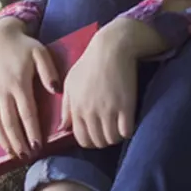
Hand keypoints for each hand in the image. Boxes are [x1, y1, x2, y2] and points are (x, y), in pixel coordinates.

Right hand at [0, 18, 59, 159]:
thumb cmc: (23, 46)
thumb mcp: (40, 52)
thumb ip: (49, 71)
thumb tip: (55, 90)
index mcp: (19, 84)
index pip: (27, 113)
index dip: (32, 131)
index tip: (39, 146)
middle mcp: (2, 92)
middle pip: (10, 123)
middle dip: (19, 142)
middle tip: (28, 157)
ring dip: (5, 141)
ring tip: (14, 155)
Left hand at [60, 19, 151, 147]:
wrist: (111, 48)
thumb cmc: (88, 63)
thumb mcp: (70, 83)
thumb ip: (66, 107)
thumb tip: (63, 128)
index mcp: (77, 107)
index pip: (82, 138)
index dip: (89, 141)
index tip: (96, 134)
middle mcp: (91, 112)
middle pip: (97, 142)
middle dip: (103, 140)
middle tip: (108, 130)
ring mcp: (109, 110)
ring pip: (112, 139)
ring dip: (116, 137)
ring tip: (118, 127)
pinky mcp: (126, 107)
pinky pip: (126, 131)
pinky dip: (127, 131)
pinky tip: (127, 123)